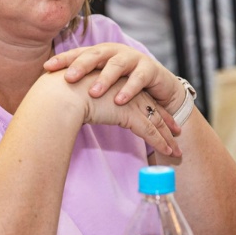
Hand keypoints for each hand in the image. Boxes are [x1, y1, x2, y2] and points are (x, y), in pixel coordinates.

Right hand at [34, 69, 180, 156]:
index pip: (136, 97)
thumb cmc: (59, 96)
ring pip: (154, 120)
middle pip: (150, 107)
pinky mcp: (129, 114)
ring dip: (166, 136)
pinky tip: (168, 151)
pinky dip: (161, 142)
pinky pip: (150, 131)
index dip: (148, 107)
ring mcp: (128, 101)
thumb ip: (78, 105)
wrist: (61, 94)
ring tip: (175, 149)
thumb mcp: (73, 99)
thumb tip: (68, 115)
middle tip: (176, 131)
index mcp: (114, 83)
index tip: (159, 117)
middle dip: (164, 120)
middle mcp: (124, 90)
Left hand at [43, 43, 185, 115]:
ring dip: (104, 79)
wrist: (158, 89)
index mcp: (100, 53)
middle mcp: (114, 52)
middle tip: (68, 79)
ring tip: (93, 93)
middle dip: (81, 66)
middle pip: (95, 54)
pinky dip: (129, 89)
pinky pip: (138, 78)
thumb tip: (49, 94)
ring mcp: (133, 58)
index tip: (46, 68)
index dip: (63, 59)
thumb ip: (81, 84)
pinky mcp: (150, 69)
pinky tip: (119, 101)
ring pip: (116, 65)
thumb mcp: (102, 83)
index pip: (78, 54)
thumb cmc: (123, 85)